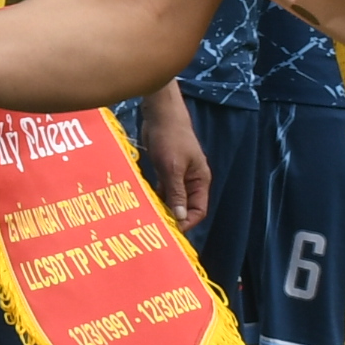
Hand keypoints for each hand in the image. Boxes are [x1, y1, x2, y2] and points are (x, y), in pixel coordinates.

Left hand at [138, 83, 211, 226]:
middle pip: (185, 207)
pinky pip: (163, 188)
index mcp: (200, 180)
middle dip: (173, 217)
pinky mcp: (166, 169)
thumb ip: (177, 193)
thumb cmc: (170, 138)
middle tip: (154, 228)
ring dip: (162, 207)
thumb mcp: (173, 167)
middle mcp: (192, 180)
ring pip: (172, 198)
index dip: (186, 222)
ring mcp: (179, 175)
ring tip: (147, 219)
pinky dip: (155, 196)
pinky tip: (143, 203)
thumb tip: (180, 218)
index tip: (170, 231)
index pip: (198, 210)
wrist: (160, 113)